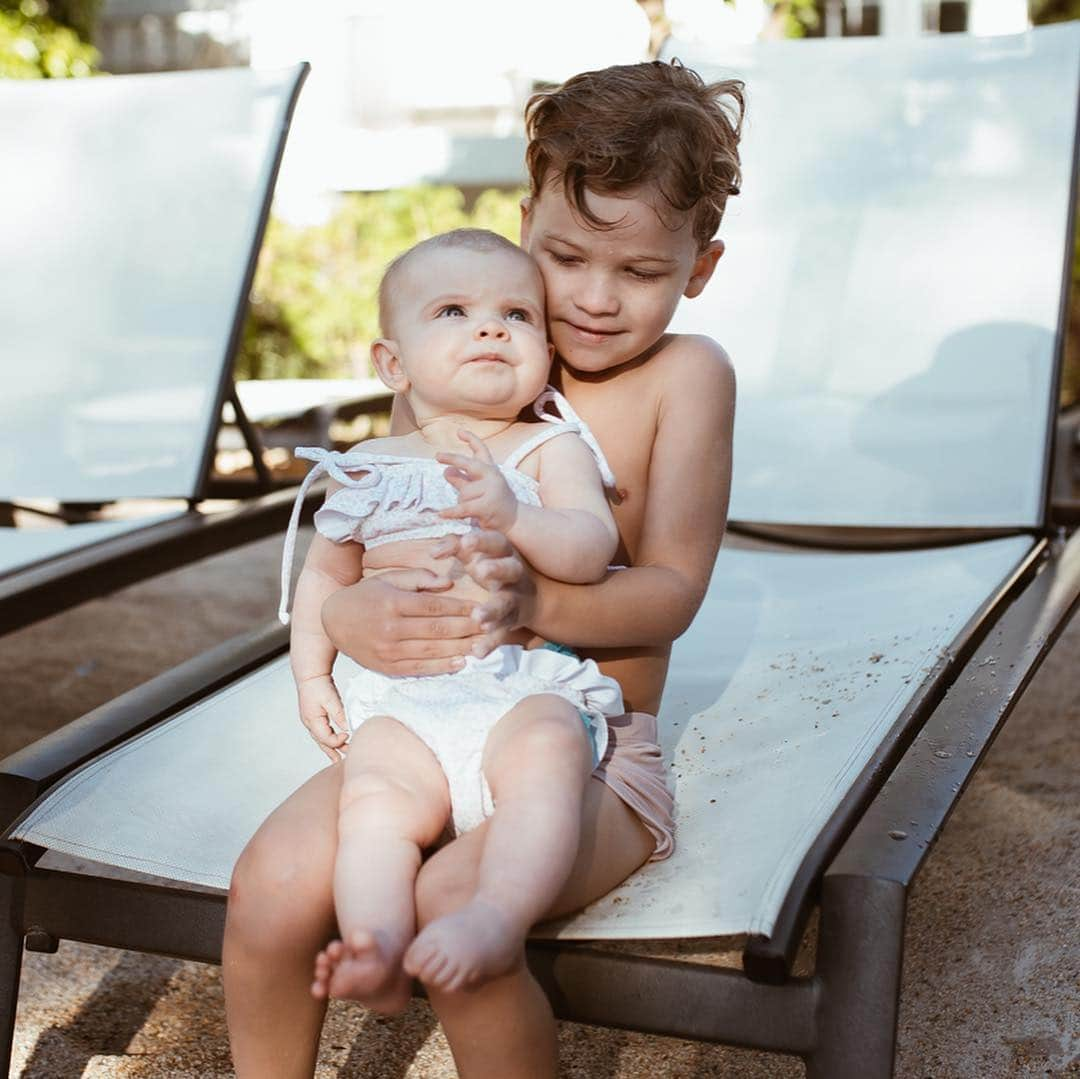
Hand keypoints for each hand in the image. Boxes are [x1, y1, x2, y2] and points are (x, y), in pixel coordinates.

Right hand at [296, 674, 347, 762]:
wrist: (310, 674)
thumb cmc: (318, 685)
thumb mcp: (331, 700)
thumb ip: (340, 715)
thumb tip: (348, 728)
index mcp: (313, 721)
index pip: (327, 739)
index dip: (339, 741)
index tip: (349, 736)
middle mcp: (310, 723)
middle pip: (322, 743)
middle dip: (333, 752)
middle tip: (342, 762)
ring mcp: (310, 721)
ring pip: (321, 739)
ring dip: (330, 748)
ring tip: (338, 759)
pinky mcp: (314, 717)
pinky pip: (321, 733)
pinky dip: (328, 740)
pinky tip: (334, 743)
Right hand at [321, 569, 482, 675]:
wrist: (332, 622)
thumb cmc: (366, 595)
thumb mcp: (388, 578)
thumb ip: (418, 578)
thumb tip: (448, 582)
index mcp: (393, 603)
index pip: (435, 606)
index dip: (461, 608)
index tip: (482, 607)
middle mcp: (391, 629)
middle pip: (438, 630)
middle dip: (468, 628)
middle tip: (492, 626)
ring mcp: (388, 651)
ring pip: (432, 650)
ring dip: (461, 648)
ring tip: (484, 645)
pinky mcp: (387, 667)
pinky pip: (419, 668)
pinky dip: (442, 666)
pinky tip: (461, 663)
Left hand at [435, 529, 536, 656]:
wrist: (532, 596)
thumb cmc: (492, 565)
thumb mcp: (476, 552)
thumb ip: (455, 545)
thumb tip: (432, 550)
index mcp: (503, 551)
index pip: (494, 541)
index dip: (481, 541)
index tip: (465, 541)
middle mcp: (513, 573)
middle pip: (509, 569)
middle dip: (497, 569)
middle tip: (482, 571)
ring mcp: (514, 598)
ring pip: (505, 603)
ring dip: (492, 610)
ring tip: (477, 618)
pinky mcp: (511, 621)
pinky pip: (502, 633)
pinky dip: (490, 643)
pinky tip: (478, 652)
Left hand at [437, 430, 517, 531]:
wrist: (514, 519)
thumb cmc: (494, 502)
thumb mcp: (478, 488)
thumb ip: (461, 479)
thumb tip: (446, 471)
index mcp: (491, 470)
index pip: (482, 451)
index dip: (471, 440)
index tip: (459, 432)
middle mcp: (492, 476)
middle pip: (469, 464)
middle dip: (453, 459)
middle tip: (438, 456)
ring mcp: (491, 490)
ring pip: (463, 494)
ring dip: (462, 503)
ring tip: (474, 509)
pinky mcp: (486, 506)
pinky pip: (463, 508)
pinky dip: (451, 513)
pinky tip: (441, 514)